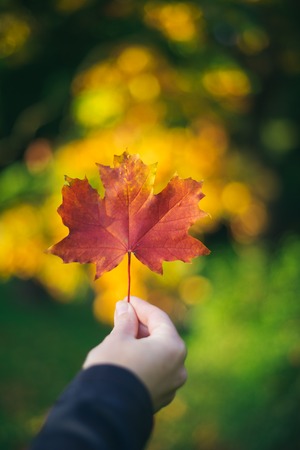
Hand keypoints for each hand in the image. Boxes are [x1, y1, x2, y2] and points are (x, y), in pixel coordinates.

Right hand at [83, 296, 186, 411]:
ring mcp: (171, 385)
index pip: (158, 318)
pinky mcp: (160, 398)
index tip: (126, 299)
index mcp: (172, 347)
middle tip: (121, 315)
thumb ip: (125, 321)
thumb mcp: (118, 338)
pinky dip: (142, 360)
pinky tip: (125, 357)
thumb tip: (125, 307)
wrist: (106, 412)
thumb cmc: (114, 368)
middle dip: (140, 325)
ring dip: (140, 342)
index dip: (141, 306)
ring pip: (157, 354)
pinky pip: (154, 371)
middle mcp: (178, 366)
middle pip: (160, 336)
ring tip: (120, 335)